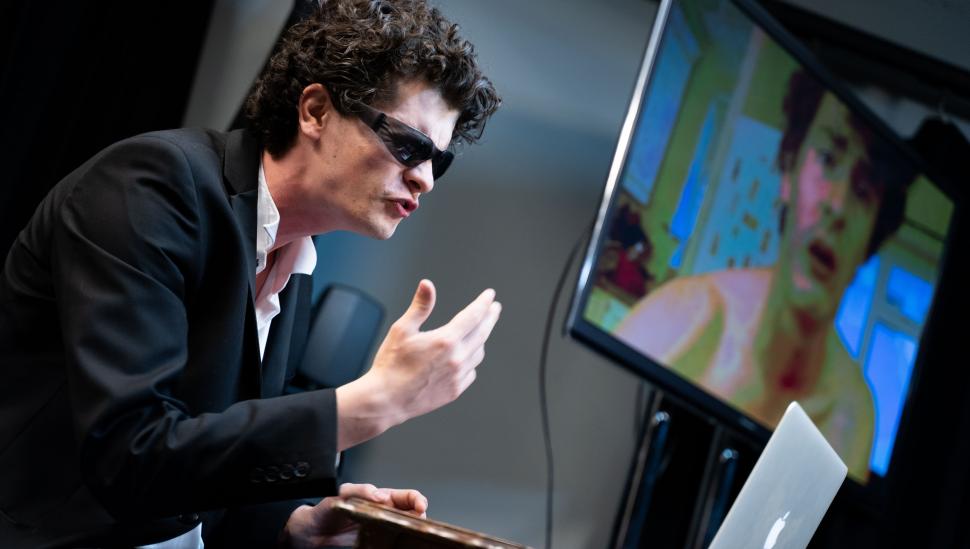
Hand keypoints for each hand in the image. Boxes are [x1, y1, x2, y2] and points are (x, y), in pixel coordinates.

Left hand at [281, 482, 427, 547]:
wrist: (312, 534)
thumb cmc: (326, 510)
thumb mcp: (341, 494)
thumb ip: (360, 490)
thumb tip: (379, 494)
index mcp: (381, 498)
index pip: (406, 496)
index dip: (417, 499)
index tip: (420, 505)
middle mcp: (385, 514)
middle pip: (411, 514)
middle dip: (419, 516)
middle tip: (418, 519)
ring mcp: (382, 532)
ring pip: (405, 530)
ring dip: (411, 531)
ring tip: (410, 531)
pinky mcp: (377, 545)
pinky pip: (392, 545)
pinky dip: (399, 545)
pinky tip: (399, 544)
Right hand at [336, 280, 500, 448]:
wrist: (386, 400)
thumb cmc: (390, 365)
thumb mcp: (402, 330)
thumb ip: (420, 306)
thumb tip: (427, 284)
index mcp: (445, 341)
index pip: (473, 316)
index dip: (483, 303)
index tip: (490, 295)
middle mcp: (457, 358)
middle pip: (482, 333)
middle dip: (490, 318)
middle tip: (494, 309)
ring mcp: (458, 376)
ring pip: (478, 353)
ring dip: (480, 339)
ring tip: (478, 331)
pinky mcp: (455, 390)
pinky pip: (471, 371)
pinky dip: (471, 360)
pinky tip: (466, 357)